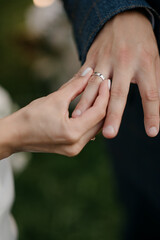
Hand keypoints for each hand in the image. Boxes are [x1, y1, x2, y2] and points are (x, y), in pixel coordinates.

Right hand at [0, 67, 109, 158]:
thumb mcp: (55, 98)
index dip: (104, 95)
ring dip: (98, 112)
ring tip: (99, 95)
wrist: (15, 135)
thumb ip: (75, 86)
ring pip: (95, 128)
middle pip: (100, 122)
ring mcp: (74, 149)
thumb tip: (89, 72)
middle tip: (104, 86)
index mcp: (73, 133)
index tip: (105, 81)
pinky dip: (90, 120)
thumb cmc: (30, 117)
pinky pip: (87, 133)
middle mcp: (76, 145)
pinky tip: (89, 108)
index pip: (98, 112)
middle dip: (104, 103)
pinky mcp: (71, 149)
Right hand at [72, 10, 159, 137]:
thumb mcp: (154, 58)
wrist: (123, 17)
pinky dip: (76, 91)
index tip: (151, 132)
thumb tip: (155, 105)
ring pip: (94, 86)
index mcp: (145, 64)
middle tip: (109, 134)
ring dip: (86, 104)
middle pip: (118, 93)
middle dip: (113, 115)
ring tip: (78, 120)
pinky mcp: (92, 57)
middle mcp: (124, 62)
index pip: (150, 93)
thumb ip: (153, 80)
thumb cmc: (141, 42)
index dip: (152, 113)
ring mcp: (105, 59)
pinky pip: (83, 76)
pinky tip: (70, 101)